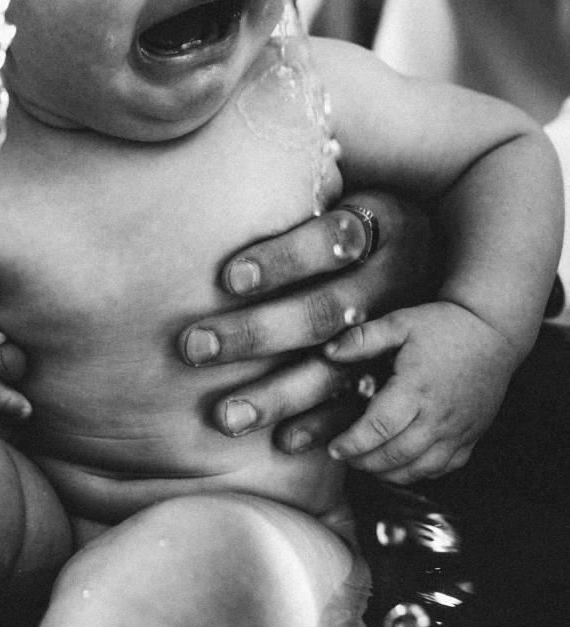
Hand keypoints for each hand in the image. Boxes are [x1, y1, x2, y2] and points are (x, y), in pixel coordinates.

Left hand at [176, 192, 433, 451]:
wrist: (432, 246)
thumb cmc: (352, 213)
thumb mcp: (337, 185)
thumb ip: (288, 189)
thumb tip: (201, 185)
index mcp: (384, 222)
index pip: (332, 239)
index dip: (282, 259)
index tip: (227, 280)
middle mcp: (399, 276)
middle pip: (326, 309)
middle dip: (257, 332)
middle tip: (194, 348)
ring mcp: (401, 328)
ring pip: (339, 365)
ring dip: (281, 393)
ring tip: (225, 415)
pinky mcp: (400, 367)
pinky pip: (365, 404)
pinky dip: (324, 424)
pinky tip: (284, 441)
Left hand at [323, 302, 516, 483]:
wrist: (493, 331)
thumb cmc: (445, 325)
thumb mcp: (400, 322)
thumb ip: (362, 338)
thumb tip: (329, 352)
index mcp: (415, 388)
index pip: (377, 428)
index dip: (352, 444)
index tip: (335, 448)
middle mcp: (438, 415)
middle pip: (395, 454)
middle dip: (365, 462)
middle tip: (347, 458)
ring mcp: (457, 429)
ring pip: (420, 468)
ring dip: (390, 473)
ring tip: (370, 465)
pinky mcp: (471, 435)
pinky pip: (444, 467)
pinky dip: (420, 472)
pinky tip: (403, 464)